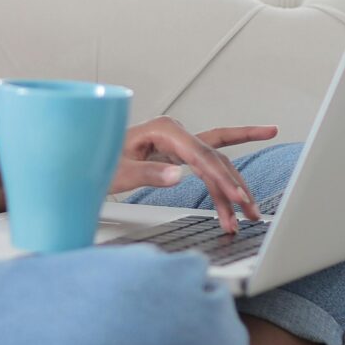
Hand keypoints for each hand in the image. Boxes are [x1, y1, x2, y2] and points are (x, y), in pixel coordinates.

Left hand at [109, 117, 278, 232]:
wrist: (86, 159)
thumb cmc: (99, 162)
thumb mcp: (120, 171)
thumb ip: (149, 173)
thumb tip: (177, 175)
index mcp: (163, 129)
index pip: (200, 155)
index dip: (221, 177)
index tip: (236, 197)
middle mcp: (175, 131)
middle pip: (214, 159)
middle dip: (234, 186)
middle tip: (250, 211)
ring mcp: (179, 141)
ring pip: (215, 164)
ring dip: (232, 189)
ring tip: (249, 215)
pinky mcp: (180, 153)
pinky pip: (211, 159)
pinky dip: (227, 170)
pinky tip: (257, 147)